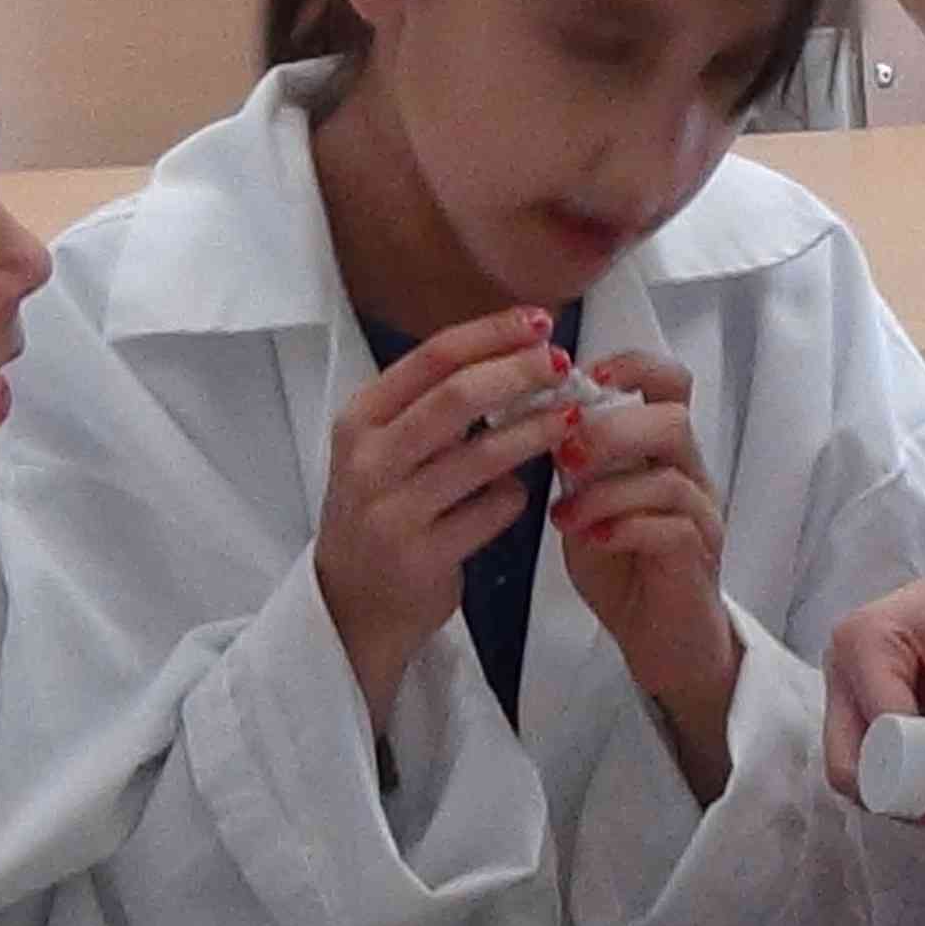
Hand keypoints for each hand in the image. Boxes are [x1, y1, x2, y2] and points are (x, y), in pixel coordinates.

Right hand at [314, 305, 567, 728]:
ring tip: (572, 417)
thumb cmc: (384, 511)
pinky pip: (492, 511)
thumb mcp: (385, 449)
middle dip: (519, 374)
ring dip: (536, 430)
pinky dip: (517, 495)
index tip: (539, 322)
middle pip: (457, 397)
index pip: (432, 358)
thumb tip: (518, 352)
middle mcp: (369, 460)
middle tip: (563, 365)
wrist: (351, 603)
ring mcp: (394, 510)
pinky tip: (522, 494)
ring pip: (483, 455)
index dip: (491, 334)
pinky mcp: (423, 556)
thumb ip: (434, 406)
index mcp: (360, 419)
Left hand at [549, 353, 743, 790]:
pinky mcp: (699, 559)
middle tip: (562, 453)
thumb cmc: (621, 570)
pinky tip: (589, 539)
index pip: (670, 381)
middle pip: (673, 418)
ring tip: (565, 514)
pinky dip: (622, 526)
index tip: (579, 380)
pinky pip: (670, 527)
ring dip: (606, 488)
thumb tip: (532, 416)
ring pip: (670, 474)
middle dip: (609, 429)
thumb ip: (573, 466)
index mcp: (665, 451)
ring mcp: (702, 516)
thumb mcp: (585, 506)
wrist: (661, 643)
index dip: (629, 365)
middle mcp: (693, 473)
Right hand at [820, 527, 924, 798]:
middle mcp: (845, 671)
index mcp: (860, 642)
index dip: (917, 772)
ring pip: (863, 774)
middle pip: (847, 764)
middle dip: (899, 794)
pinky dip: (916, 785)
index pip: (876, 732)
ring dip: (907, 794)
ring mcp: (857, 695)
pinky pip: (885, 770)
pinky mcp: (878, 716)